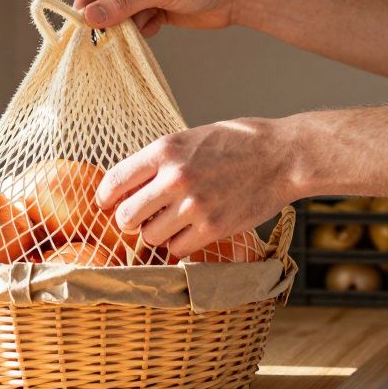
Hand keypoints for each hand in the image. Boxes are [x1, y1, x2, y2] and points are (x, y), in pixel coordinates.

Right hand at [74, 0, 248, 36]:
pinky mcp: (156, 8)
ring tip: (142, 27)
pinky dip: (142, 29)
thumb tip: (89, 16)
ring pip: (120, 14)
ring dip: (126, 25)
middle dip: (107, 17)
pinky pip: (137, 22)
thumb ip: (123, 4)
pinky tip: (158, 25)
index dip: (86, 1)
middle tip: (106, 37)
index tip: (82, 26)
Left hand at [96, 118, 300, 257]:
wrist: (283, 156)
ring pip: (150, 237)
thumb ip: (161, 160)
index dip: (105, 198)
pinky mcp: (213, 228)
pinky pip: (178, 249)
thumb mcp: (191, 138)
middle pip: (126, 216)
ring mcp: (194, 205)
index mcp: (165, 150)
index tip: (106, 205)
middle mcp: (175, 178)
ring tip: (173, 223)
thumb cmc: (237, 143)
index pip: (114, 181)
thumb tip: (130, 184)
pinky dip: (180, 246)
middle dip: (130, 221)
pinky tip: (190, 233)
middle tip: (142, 219)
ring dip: (157, 234)